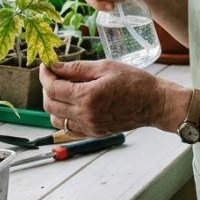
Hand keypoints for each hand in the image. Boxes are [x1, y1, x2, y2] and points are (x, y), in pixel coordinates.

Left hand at [40, 60, 171, 135]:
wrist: (154, 103)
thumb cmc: (134, 82)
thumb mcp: (105, 67)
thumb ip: (76, 68)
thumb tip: (54, 66)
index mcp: (88, 96)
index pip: (53, 88)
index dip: (45, 75)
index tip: (46, 66)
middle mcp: (86, 115)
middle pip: (50, 104)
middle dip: (46, 88)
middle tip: (53, 75)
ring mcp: (89, 127)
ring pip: (56, 119)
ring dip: (53, 103)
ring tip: (62, 89)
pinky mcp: (94, 133)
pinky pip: (68, 129)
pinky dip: (62, 117)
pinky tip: (70, 104)